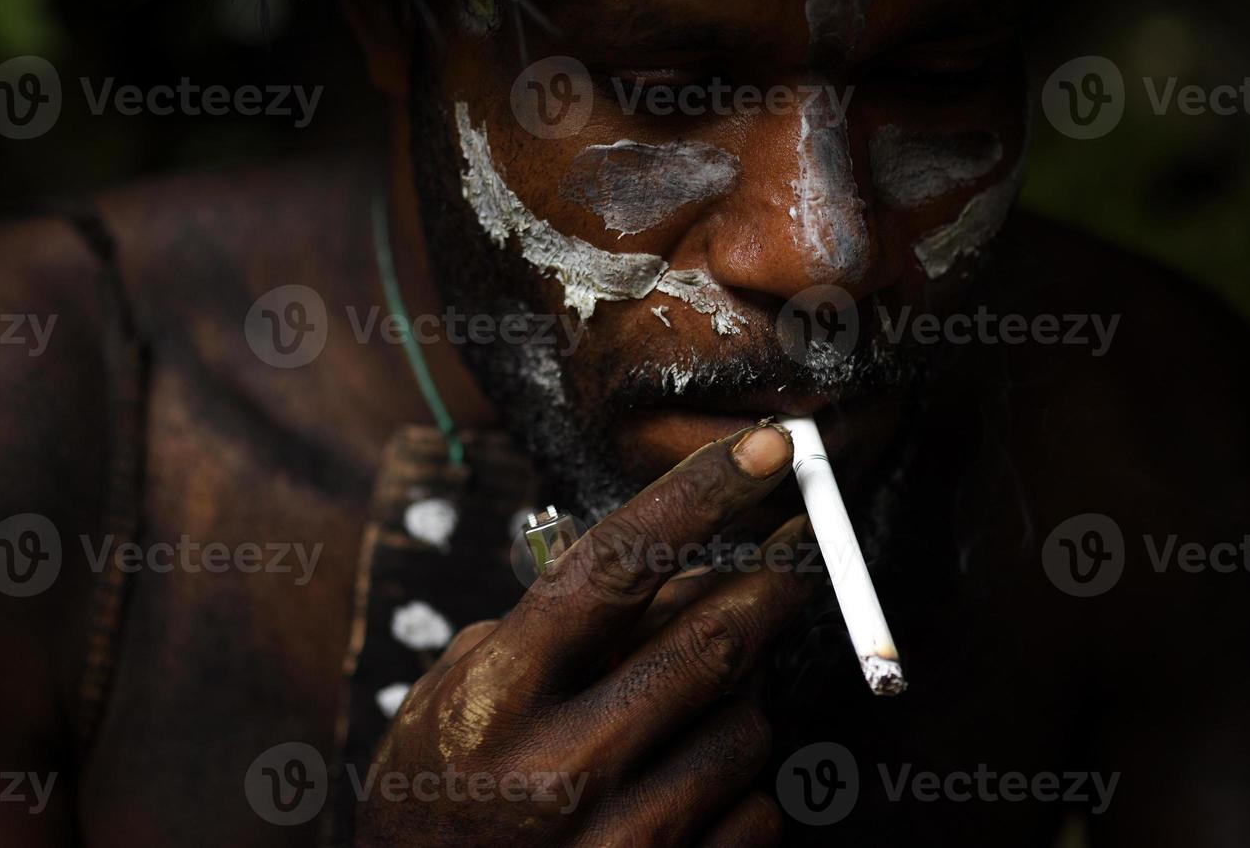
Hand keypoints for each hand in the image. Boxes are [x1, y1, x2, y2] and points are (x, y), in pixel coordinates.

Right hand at [354, 422, 818, 846]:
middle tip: (806, 547)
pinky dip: (740, 786)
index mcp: (496, 699)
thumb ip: (559, 630)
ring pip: (750, 726)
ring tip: (684, 713)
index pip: (617, 567)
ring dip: (741, 698)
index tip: (770, 444)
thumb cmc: (443, 797)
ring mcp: (620, 846)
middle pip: (715, 640)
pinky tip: (684, 792)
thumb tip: (691, 573)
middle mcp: (560, 772)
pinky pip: (760, 812)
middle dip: (779, 577)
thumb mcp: (462, 696)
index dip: (704, 494)